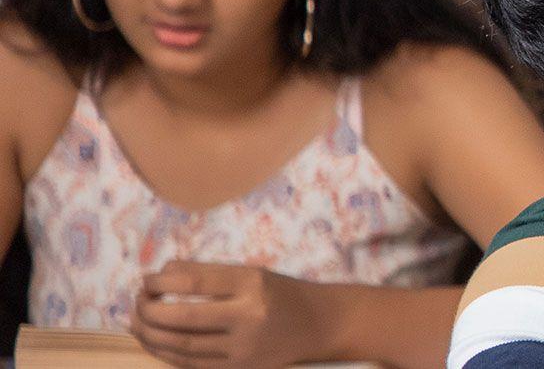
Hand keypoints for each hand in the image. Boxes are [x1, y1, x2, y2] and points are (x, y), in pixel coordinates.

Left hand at [132, 262, 319, 367]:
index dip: (162, 281)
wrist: (319, 324)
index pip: (195, 281)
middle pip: (183, 316)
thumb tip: (162, 273)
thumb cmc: (281, 293)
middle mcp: (248, 315)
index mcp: (251, 283)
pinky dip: (166, 353)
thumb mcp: (252, 273)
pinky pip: (191, 363)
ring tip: (136, 323)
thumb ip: (209, 273)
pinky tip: (154, 342)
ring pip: (182, 344)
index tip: (147, 280)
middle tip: (137, 303)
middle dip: (149, 310)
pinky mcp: (238, 368)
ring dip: (151, 334)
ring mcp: (242, 346)